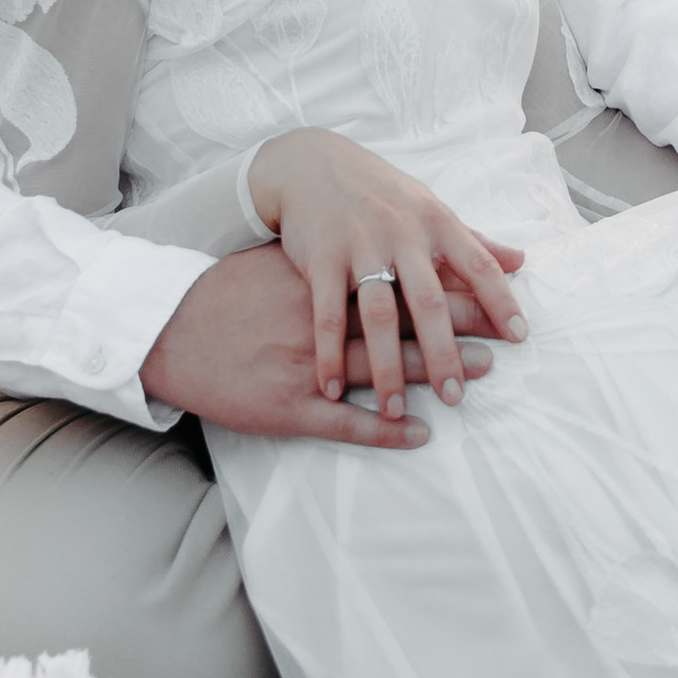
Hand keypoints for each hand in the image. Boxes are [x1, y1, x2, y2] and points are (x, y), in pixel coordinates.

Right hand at [140, 244, 500, 448]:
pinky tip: (419, 432)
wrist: (172, 324)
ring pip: (380, 365)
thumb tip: (385, 245)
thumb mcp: (291, 258)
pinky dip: (385, 428)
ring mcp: (308, 358)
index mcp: (329, 274)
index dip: (454, 289)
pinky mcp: (289, 401)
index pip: (404, 277)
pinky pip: (345, 418)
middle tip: (505, 340)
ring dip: (429, 371)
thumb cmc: (236, 288)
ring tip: (471, 382)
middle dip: (456, 329)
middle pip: (403, 317)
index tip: (498, 298)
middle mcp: (323, 312)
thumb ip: (342, 254)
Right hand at [246, 129, 528, 421]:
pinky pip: (326, 314)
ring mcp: (360, 246)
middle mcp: (401, 233)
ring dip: (386, 365)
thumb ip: (473, 240)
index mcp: (435, 221)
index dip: (499, 300)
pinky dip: (329, 354)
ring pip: (379, 314)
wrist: (310, 164)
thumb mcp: (428, 210)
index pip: (477, 264)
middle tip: (456, 395)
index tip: (519, 337)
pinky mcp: (320, 258)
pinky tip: (333, 388)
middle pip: (429, 300)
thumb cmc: (380, 194)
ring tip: (394, 408)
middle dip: (443, 351)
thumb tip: (521, 261)